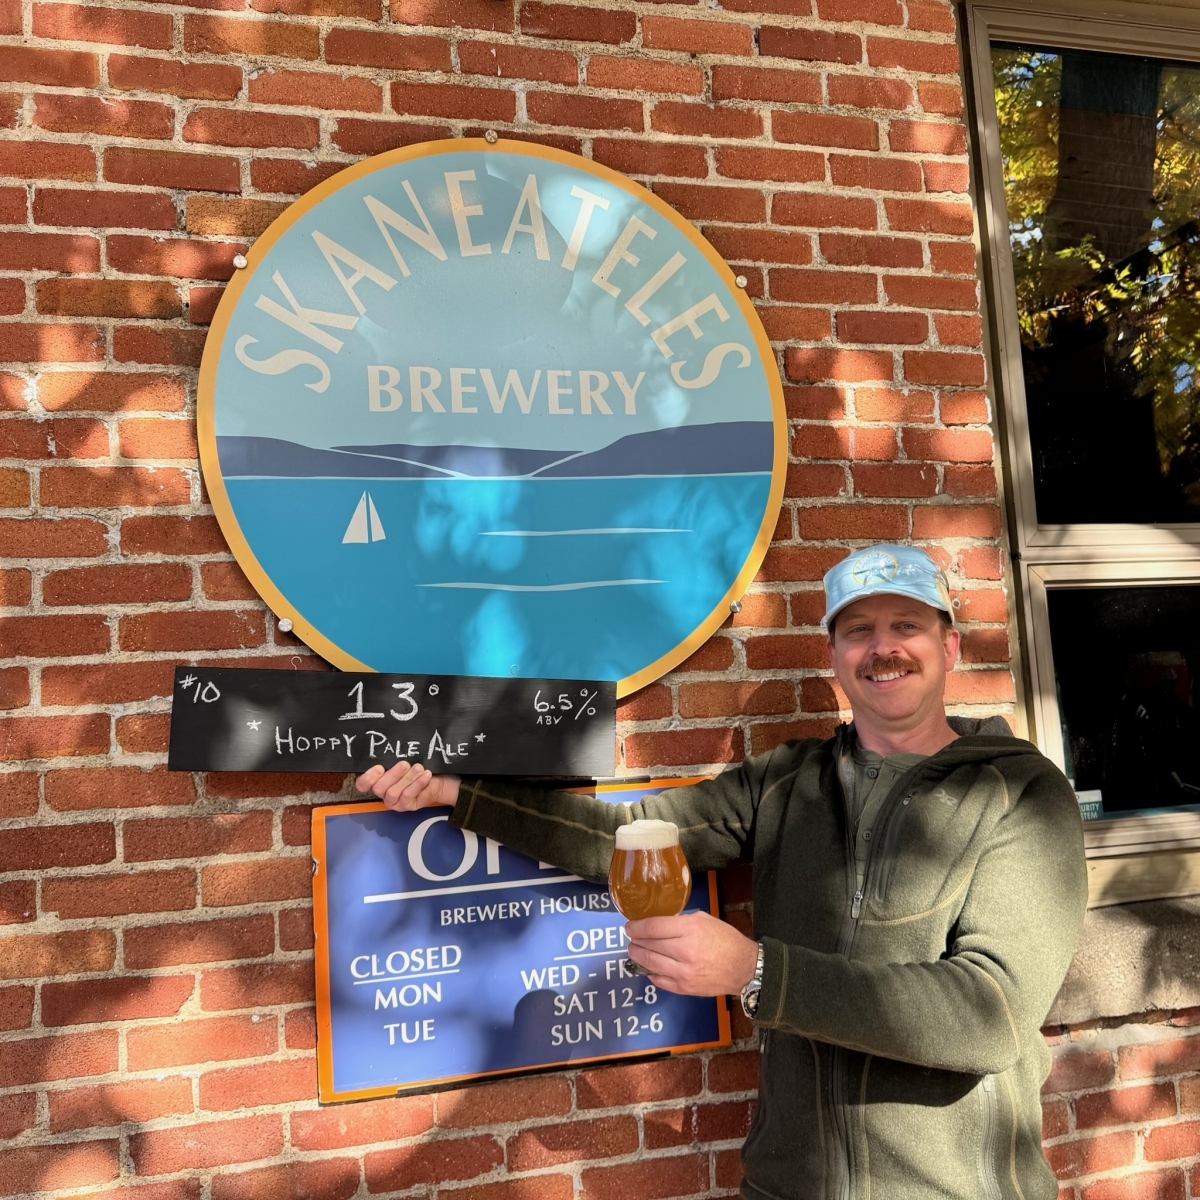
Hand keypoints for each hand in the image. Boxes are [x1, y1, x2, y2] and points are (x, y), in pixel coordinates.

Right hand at [355, 762, 460, 811]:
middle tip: (404, 764)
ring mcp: (394, 801)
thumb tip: (390, 747)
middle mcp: (382, 792)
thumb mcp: (402, 760)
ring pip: (393, 793)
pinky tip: (425, 775)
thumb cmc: (415, 766)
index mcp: (376, 780)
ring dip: (407, 778)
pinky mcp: (406, 806)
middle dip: (392, 774)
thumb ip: (391, 758)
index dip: (368, 777)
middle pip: (379, 788)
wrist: (436, 778)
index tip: (379, 767)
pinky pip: (408, 796)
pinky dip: (417, 784)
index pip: (362, 784)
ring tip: (418, 768)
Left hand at [625, 911, 758, 996]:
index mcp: (689, 930)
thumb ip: (680, 921)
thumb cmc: (725, 940)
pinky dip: (650, 972)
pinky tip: (647, 966)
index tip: (630, 927)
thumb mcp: (704, 920)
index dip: (637, 927)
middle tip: (630, 938)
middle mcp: (684, 951)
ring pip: (650, 963)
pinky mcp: (684, 988)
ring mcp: (683, 972)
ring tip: (634, 950)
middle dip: (635, 941)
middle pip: (648, 945)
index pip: (653, 927)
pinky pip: (659, 980)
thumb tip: (660, 924)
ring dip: (637, 956)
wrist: (743, 968)